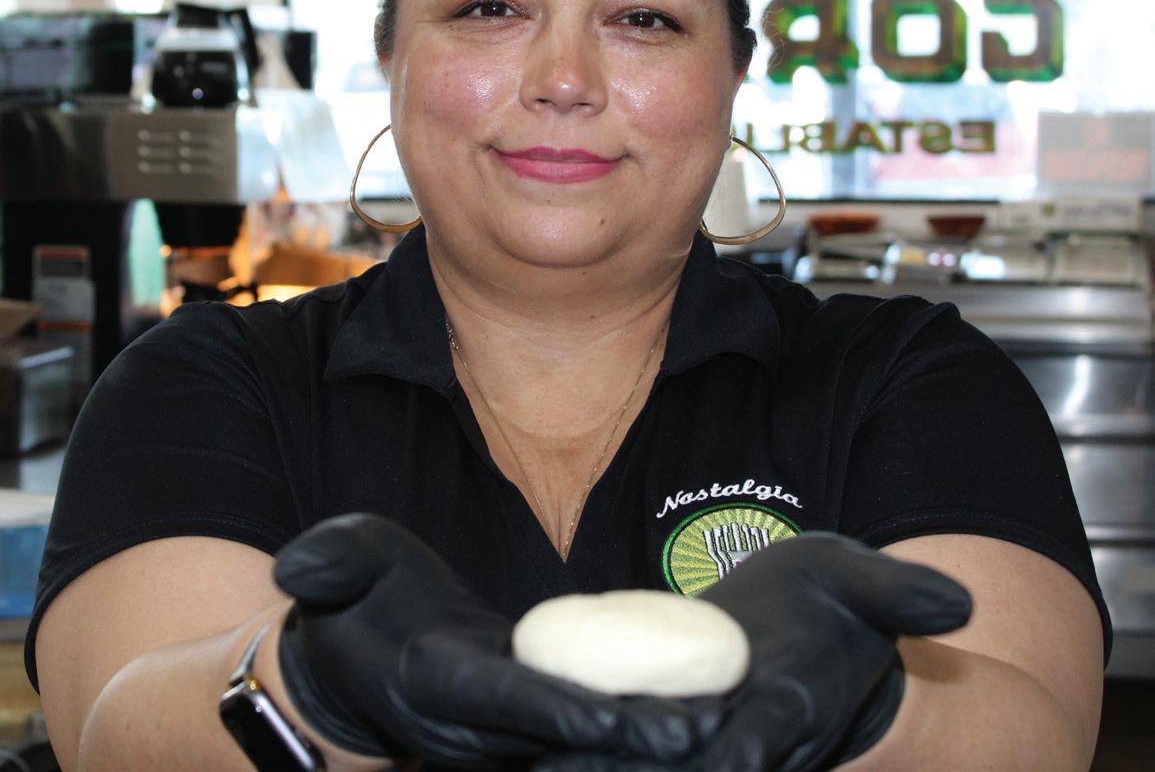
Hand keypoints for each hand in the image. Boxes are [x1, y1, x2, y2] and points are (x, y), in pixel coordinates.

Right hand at [274, 513, 709, 768]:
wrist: (355, 660)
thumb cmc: (355, 599)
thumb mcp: (340, 565)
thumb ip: (330, 563)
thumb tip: (297, 565)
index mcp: (433, 680)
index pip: (500, 701)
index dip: (556, 710)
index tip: (616, 718)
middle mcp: (473, 724)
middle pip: (561, 739)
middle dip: (634, 738)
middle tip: (713, 728)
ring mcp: (503, 731)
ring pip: (581, 749)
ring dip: (649, 739)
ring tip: (728, 723)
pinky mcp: (527, 723)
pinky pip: (585, 736)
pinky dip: (637, 732)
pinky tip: (700, 715)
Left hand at [536, 534, 969, 771]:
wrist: (810, 624)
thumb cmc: (836, 596)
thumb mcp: (866, 582)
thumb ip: (900, 594)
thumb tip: (959, 598)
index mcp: (793, 704)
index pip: (758, 740)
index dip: (727, 754)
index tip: (690, 747)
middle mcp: (749, 740)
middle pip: (688, 767)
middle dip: (635, 770)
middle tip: (563, 770)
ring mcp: (710, 740)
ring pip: (653, 765)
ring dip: (597, 768)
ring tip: (535, 766)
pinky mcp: (677, 728)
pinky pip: (630, 747)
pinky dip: (590, 753)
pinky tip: (536, 750)